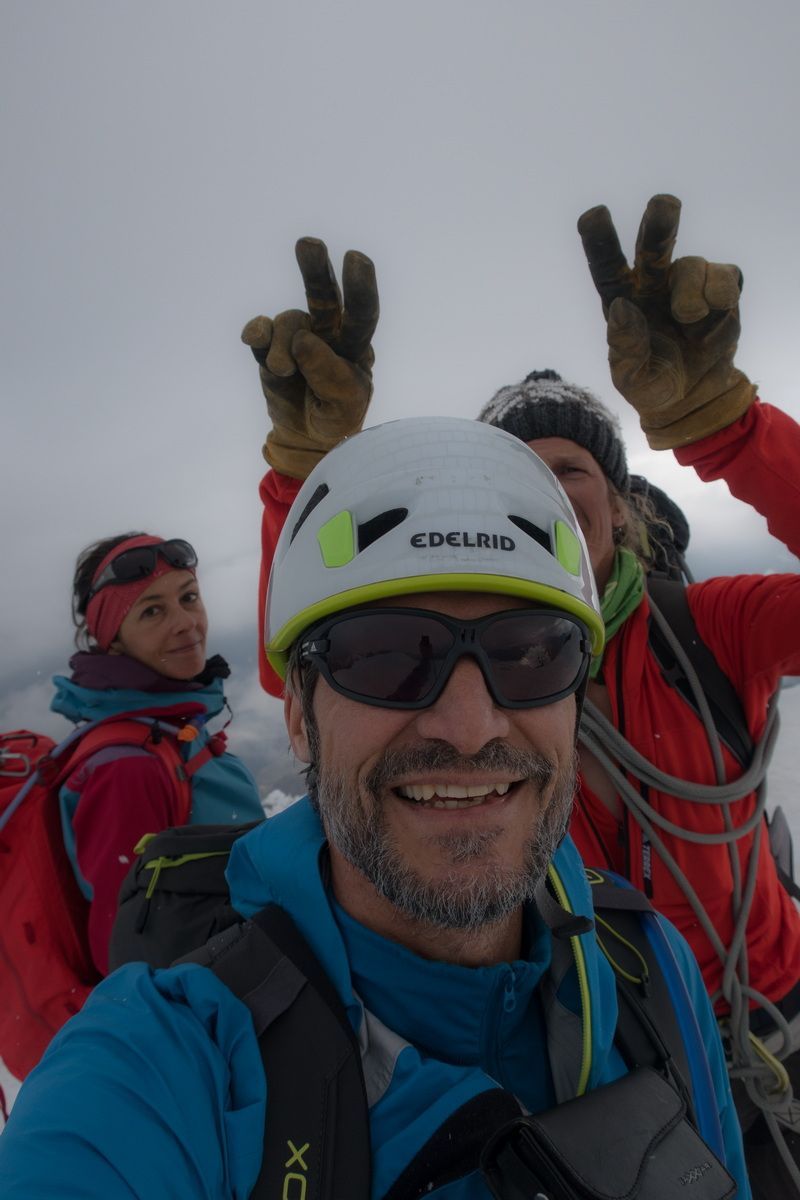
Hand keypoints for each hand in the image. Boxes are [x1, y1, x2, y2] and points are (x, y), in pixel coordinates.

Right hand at [242, 238, 378, 477]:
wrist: (305, 439)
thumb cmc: (336, 419)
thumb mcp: (344, 405)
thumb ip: (329, 373)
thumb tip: (303, 339)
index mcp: (355, 344)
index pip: (361, 313)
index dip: (360, 286)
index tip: (356, 259)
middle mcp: (327, 333)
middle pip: (323, 296)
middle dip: (316, 269)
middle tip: (308, 244)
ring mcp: (296, 338)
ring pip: (287, 323)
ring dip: (282, 348)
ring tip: (283, 373)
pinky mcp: (269, 349)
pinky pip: (261, 333)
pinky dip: (257, 333)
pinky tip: (254, 338)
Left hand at [577, 194, 755, 448]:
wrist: (694, 398)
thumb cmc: (653, 385)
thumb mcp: (634, 378)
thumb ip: (626, 349)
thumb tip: (622, 308)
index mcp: (622, 300)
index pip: (606, 267)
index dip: (599, 240)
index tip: (593, 215)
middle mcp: (652, 284)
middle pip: (653, 245)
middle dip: (659, 223)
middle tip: (664, 203)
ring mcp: (686, 282)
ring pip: (691, 266)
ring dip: (691, 296)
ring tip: (689, 322)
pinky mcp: (720, 287)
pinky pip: (723, 277)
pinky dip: (719, 301)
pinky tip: (709, 324)